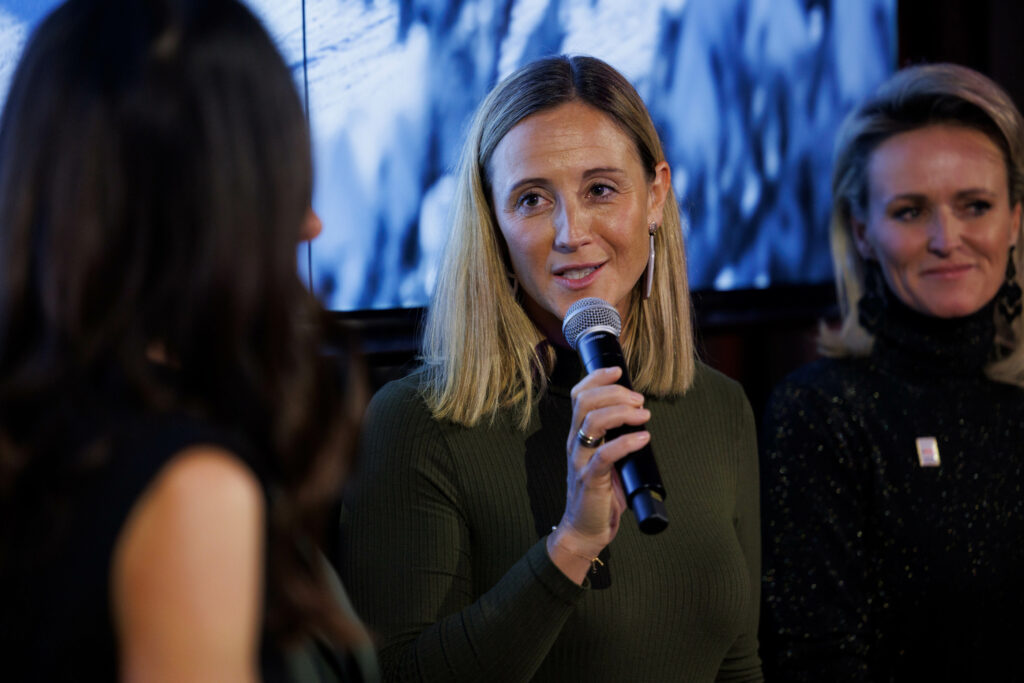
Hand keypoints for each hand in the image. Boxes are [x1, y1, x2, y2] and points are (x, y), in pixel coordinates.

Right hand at [546, 366, 650, 582]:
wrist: (585, 530)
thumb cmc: (599, 494)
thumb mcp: (606, 458)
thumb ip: (615, 437)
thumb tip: (639, 414)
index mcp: (578, 434)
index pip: (578, 395)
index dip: (596, 378)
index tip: (617, 371)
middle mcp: (574, 443)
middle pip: (585, 402)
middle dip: (614, 393)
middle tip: (639, 399)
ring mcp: (580, 460)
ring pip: (592, 422)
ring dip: (620, 412)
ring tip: (643, 414)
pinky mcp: (590, 480)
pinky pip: (605, 455)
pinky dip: (626, 442)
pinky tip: (643, 438)